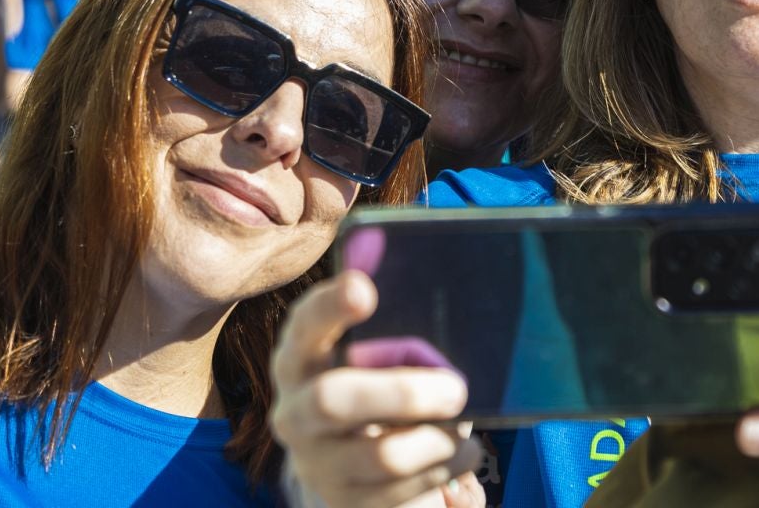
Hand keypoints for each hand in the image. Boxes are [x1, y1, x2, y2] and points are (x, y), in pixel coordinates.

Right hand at [271, 269, 483, 507]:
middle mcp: (294, 413)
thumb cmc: (383, 389)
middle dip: (402, 393)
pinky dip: (445, 468)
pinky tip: (462, 452)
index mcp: (300, 360)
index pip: (303, 327)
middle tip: (457, 388)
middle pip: (332, 400)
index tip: (364, 288)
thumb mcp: (380, 357)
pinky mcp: (346, 503)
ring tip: (464, 424)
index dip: (328, 306)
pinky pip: (403, 492)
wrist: (365, 467)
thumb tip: (408, 274)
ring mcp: (317, 464)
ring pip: (383, 456)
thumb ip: (392, 325)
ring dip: (439, 439)